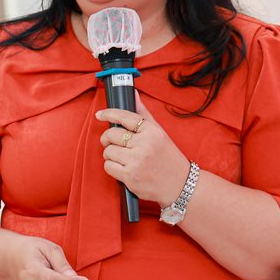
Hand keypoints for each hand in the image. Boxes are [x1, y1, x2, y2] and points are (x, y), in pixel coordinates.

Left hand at [96, 92, 190, 206]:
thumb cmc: (168, 158)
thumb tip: (133, 94)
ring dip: (110, 155)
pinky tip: (122, 168)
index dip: (109, 114)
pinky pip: (108, 167)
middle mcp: (145, 145)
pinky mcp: (130, 177)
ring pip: (108, 151)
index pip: (125, 117)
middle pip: (112, 135)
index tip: (100, 114)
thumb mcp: (159, 133)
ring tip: (122, 158)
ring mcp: (137, 162)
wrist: (180, 185)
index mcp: (152, 132)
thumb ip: (143, 114)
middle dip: (108, 138)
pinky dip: (112, 167)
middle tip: (113, 143)